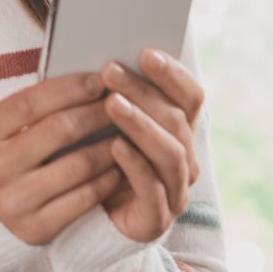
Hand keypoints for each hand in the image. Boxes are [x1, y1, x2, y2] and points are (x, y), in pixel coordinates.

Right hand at [0, 71, 123, 244]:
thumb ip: (27, 107)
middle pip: (58, 130)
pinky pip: (83, 200)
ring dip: (108, 146)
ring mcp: (15, 201)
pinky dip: (106, 180)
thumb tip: (78, 82)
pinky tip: (118, 166)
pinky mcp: (36, 228)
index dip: (68, 88)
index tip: (97, 79)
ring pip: (77, 165)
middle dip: (95, 112)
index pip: (30, 103)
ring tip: (124, 133)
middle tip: (119, 103)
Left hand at [98, 48, 204, 241]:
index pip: (190, 96)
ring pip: (169, 151)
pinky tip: (115, 145)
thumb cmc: (92, 151)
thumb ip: (111, 91)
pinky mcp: (156, 219)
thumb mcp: (101, 118)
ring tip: (111, 103)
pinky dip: (135, 164)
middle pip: (176, 118)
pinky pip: (152, 189)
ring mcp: (174, 190)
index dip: (173, 73)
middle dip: (142, 91)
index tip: (146, 52)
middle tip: (109, 69)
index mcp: (178, 128)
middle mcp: (184, 157)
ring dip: (140, 123)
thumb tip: (103, 55)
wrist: (82, 210)